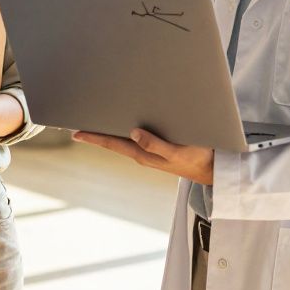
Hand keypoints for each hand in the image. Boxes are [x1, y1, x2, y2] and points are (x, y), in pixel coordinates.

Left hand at [73, 128, 213, 184]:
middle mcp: (143, 153)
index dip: (93, 137)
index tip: (75, 133)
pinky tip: (124, 122)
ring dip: (110, 129)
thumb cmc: (197, 160)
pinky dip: (125, 129)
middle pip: (114, 141)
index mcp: (143, 154)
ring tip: (95, 120)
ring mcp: (150, 150)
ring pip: (124, 138)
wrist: (214, 169)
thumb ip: (155, 144)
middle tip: (78, 123)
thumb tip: (133, 132)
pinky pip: (136, 137)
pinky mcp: (159, 146)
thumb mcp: (177, 152)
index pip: (112, 144)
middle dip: (96, 132)